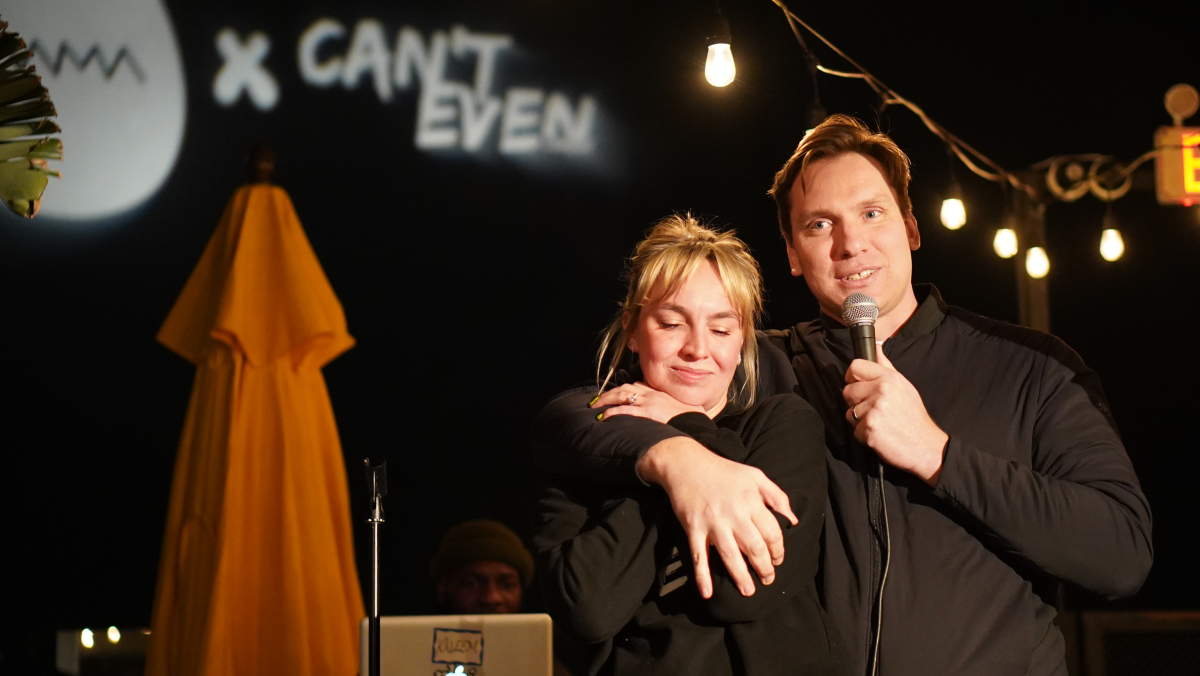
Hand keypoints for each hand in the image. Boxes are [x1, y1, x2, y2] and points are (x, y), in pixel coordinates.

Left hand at [592, 382, 704, 423]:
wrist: (696, 422)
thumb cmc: (691, 419)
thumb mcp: (681, 409)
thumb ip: (670, 409)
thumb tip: (666, 418)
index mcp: (659, 393)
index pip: (637, 385)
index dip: (623, 390)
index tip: (615, 395)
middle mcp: (652, 394)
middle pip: (625, 388)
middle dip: (609, 393)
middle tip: (597, 400)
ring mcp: (649, 402)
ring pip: (621, 395)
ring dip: (606, 400)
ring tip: (595, 406)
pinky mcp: (647, 412)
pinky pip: (624, 410)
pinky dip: (612, 412)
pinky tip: (603, 417)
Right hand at [636, 437, 798, 598]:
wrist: (686, 464)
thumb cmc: (724, 471)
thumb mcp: (755, 476)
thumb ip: (777, 496)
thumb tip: (792, 520)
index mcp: (751, 501)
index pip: (771, 532)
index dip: (778, 550)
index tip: (778, 559)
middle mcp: (734, 514)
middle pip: (755, 548)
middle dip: (765, 567)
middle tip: (768, 579)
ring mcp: (712, 523)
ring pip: (730, 556)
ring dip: (741, 576)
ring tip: (749, 591)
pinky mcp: (693, 529)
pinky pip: (698, 556)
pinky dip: (702, 576)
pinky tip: (707, 593)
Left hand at [843, 347, 947, 484]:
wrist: (926, 446)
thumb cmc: (913, 416)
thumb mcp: (904, 386)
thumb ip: (886, 367)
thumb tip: (876, 347)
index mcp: (889, 378)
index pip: (855, 366)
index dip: (852, 377)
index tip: (857, 385)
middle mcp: (881, 390)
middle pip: (847, 391)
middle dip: (856, 402)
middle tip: (873, 410)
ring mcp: (874, 410)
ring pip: (849, 412)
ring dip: (860, 421)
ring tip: (880, 423)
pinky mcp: (869, 429)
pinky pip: (855, 430)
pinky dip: (864, 436)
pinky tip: (880, 435)